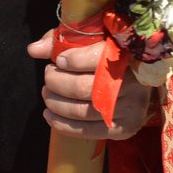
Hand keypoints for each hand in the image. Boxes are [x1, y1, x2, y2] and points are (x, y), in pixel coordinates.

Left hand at [27, 29, 153, 141]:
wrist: (139, 83)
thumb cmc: (109, 58)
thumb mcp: (90, 42)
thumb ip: (62, 41)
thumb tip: (34, 49)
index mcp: (127, 55)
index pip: (98, 58)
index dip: (73, 60)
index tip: (58, 60)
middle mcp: (132, 84)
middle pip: (83, 88)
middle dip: (57, 82)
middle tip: (48, 77)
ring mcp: (130, 109)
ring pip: (82, 111)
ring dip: (56, 103)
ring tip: (47, 94)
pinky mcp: (124, 128)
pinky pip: (87, 131)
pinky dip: (62, 124)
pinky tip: (50, 115)